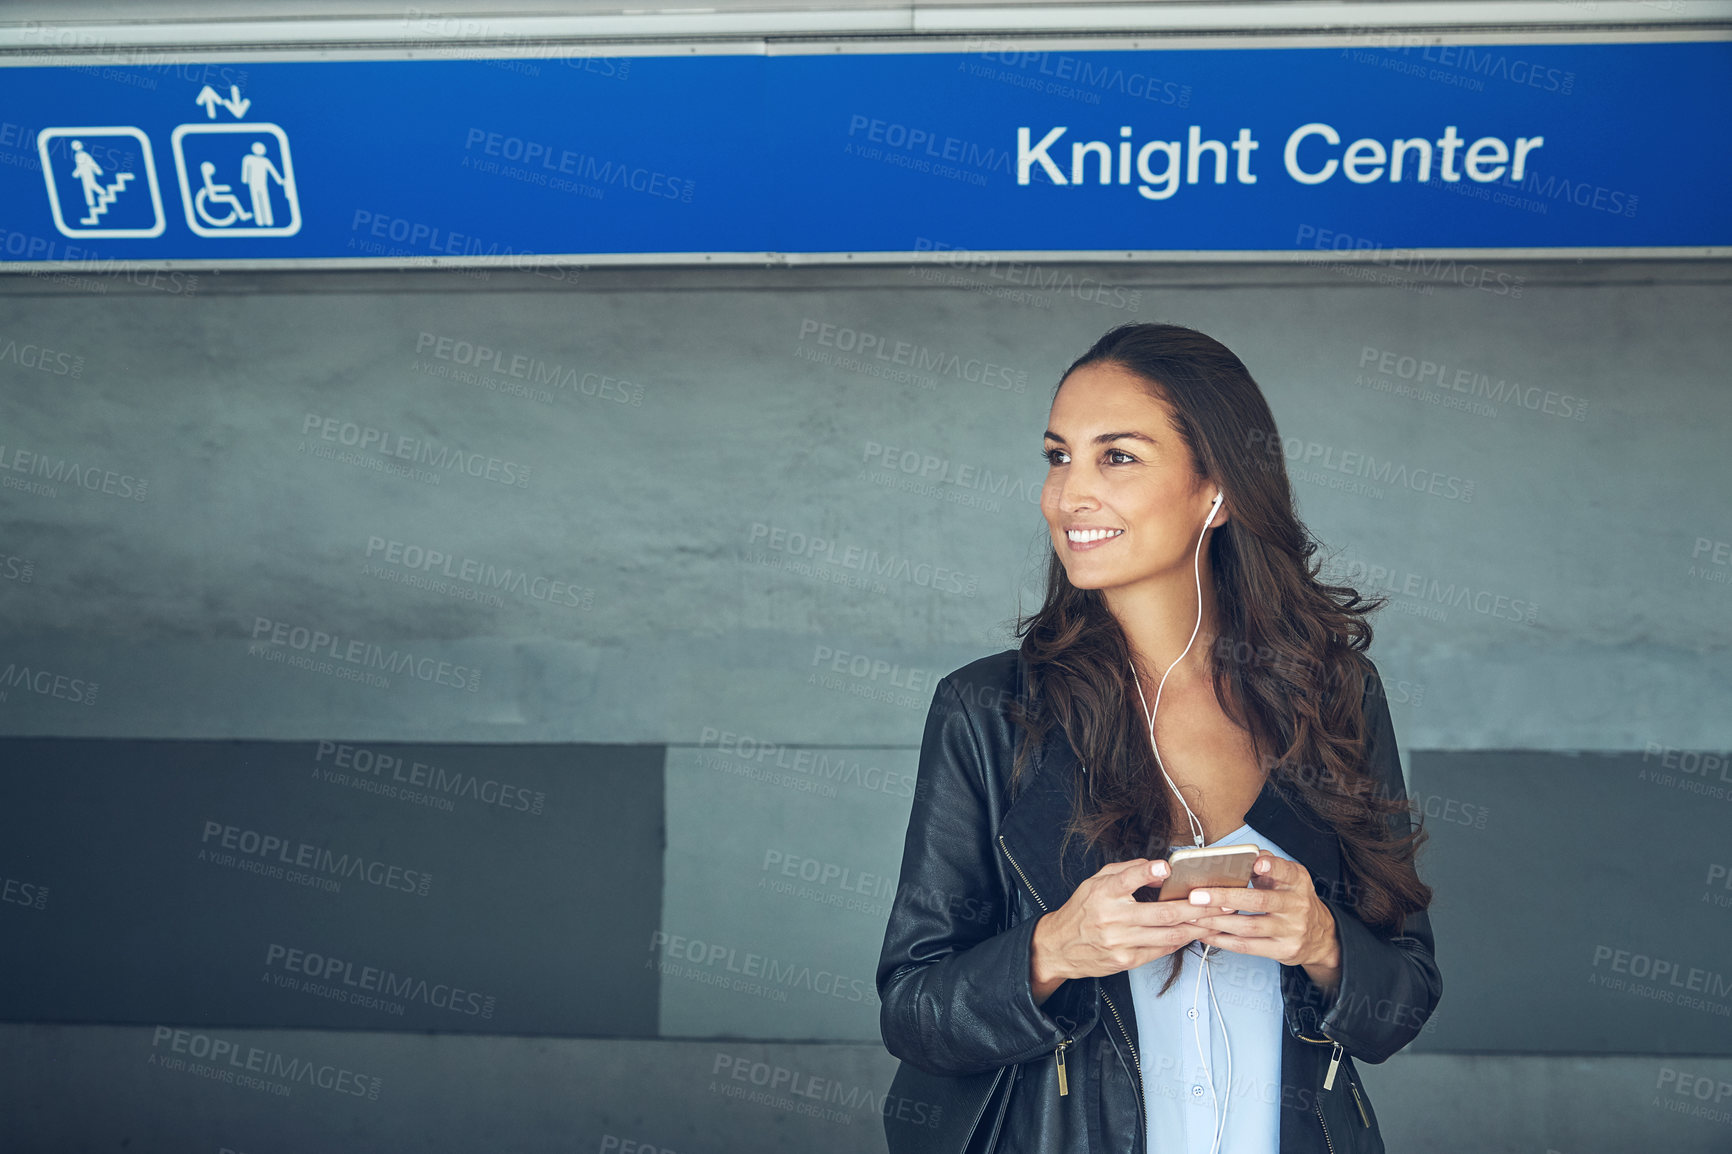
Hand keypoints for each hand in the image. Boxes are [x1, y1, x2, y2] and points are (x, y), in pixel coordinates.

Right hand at [1030, 858, 1211, 1000]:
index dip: (1147, 872)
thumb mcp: (1096, 881)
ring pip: (1169, 934)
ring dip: (1197, 927)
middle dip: (1197, 908)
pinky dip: (1181, 940)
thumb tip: (1159, 869)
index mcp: (1103, 894)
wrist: (1059, 947)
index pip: (1127, 879)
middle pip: (1162, 913)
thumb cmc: (1082, 911)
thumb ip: (1127, 871)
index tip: (1167, 866)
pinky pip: (1162, 949)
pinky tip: (1196, 933)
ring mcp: (1121, 942)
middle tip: (1220, 901)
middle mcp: (1112, 918)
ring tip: (1218, 919)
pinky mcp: (1127, 960)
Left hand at [1183, 853, 1342, 993]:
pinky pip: (1247, 947)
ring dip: (1216, 922)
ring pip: (1249, 927)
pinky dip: (1222, 941)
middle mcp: (1296, 905)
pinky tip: (1205, 934)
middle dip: (1224, 897)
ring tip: (1192, 917)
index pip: (1285, 871)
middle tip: (1196, 896)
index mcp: (1297, 882)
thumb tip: (1241, 855)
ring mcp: (1291, 930)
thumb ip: (1267, 864)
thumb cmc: (1293, 899)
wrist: (1321, 935)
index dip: (1271, 867)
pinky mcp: (1283, 950)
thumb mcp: (1289, 878)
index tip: (1255, 863)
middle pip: (1258, 901)